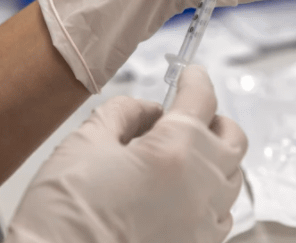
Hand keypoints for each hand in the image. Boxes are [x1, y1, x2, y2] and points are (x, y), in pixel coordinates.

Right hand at [5, 65, 247, 242]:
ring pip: (232, 176)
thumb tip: (149, 110)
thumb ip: (123, 113)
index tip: (188, 74)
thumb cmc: (63, 214)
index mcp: (176, 151)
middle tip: (186, 116)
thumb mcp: (85, 143)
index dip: (194, 79)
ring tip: (180, 156)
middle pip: (232, 137)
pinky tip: (180, 193)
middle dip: (213, 119)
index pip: (201, 99)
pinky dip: (209, 194)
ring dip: (214, 157)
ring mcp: (204, 222)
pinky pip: (221, 213)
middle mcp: (202, 186)